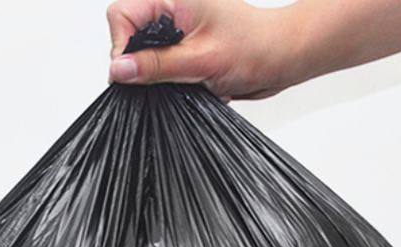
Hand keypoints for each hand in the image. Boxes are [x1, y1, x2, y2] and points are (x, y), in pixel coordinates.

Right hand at [106, 0, 307, 101]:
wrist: (281, 58)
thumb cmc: (254, 48)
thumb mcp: (201, 60)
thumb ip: (157, 66)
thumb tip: (119, 69)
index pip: (121, 15)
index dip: (121, 47)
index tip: (132, 73)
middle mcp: (172, 10)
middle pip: (129, 37)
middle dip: (143, 65)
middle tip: (167, 78)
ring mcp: (177, 31)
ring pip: (144, 58)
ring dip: (160, 77)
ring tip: (187, 79)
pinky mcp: (183, 50)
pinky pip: (161, 70)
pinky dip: (173, 83)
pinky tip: (193, 83)